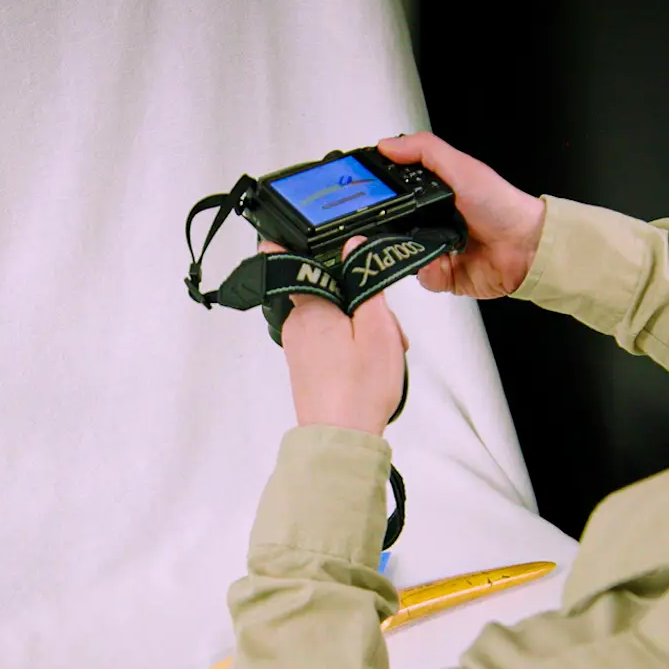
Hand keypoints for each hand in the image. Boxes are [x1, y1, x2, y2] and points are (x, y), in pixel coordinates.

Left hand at [260, 236, 409, 436]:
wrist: (342, 439)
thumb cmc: (358, 390)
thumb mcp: (377, 327)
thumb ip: (366, 282)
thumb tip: (355, 248)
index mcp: (310, 309)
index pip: (293, 263)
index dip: (295, 246)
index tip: (282, 229)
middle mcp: (296, 326)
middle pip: (328, 294)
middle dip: (359, 302)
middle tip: (386, 327)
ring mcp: (299, 348)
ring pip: (332, 319)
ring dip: (360, 327)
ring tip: (384, 351)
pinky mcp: (306, 367)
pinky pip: (329, 342)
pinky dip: (351, 345)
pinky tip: (370, 363)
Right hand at [376, 132, 545, 298]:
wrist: (527, 247)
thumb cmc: (501, 205)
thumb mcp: (461, 167)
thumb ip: (423, 150)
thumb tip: (387, 144)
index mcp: (434, 194)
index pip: (394, 192)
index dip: (378, 193)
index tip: (362, 193)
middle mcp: (432, 221)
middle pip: (391, 226)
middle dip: (386, 229)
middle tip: (387, 225)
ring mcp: (437, 248)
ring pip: (402, 254)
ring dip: (410, 251)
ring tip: (426, 243)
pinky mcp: (444, 274)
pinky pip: (422, 277)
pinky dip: (430, 271)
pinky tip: (443, 261)